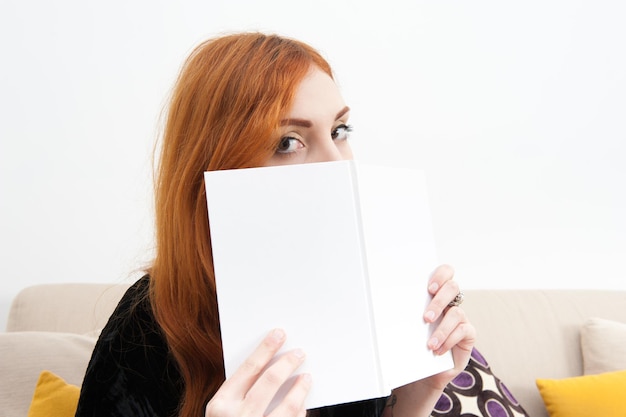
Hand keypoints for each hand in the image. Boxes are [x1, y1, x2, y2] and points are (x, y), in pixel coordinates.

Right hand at [206, 329, 310, 416]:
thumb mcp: (222, 412)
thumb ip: (239, 393)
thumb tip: (269, 364)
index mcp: (220, 406)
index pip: (248, 368)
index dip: (266, 349)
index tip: (279, 335)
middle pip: (269, 382)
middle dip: (287, 364)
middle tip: (299, 353)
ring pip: (288, 407)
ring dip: (300, 389)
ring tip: (306, 378)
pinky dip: (300, 413)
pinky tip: (303, 406)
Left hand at [383, 265, 475, 416]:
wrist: (424, 371)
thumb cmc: (413, 344)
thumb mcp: (406, 325)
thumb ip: (403, 311)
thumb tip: (380, 302)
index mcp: (436, 293)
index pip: (446, 272)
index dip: (441, 275)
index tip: (428, 288)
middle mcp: (450, 302)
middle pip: (453, 288)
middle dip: (439, 301)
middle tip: (426, 317)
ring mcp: (461, 317)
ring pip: (457, 312)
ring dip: (441, 328)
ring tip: (429, 343)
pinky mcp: (468, 334)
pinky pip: (464, 331)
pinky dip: (449, 340)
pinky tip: (437, 350)